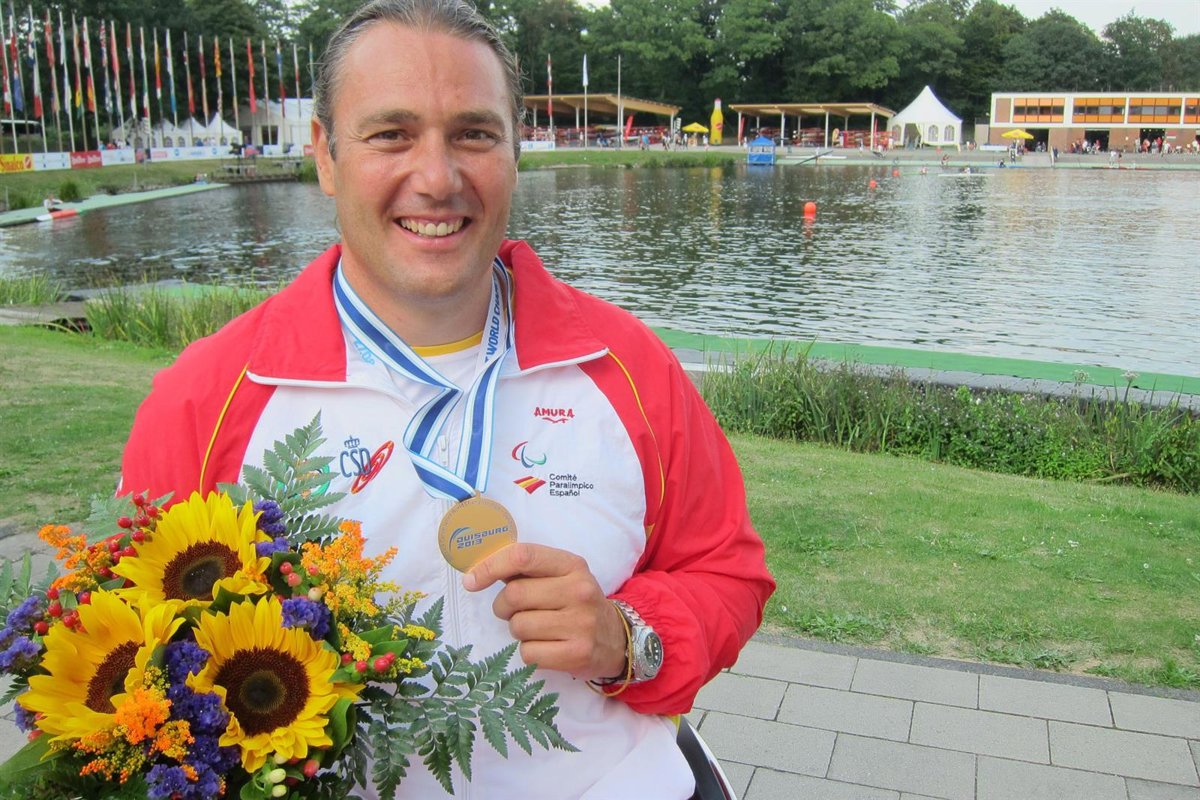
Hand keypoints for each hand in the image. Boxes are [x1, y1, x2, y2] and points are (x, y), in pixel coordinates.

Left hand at [462, 543, 626, 679]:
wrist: (615, 638)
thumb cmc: (575, 603)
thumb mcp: (561, 576)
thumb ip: (526, 569)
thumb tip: (477, 571)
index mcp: (572, 565)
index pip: (523, 556)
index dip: (490, 567)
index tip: (471, 580)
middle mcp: (579, 591)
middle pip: (514, 594)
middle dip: (503, 606)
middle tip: (514, 611)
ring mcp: (580, 623)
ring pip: (518, 626)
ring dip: (518, 630)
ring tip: (538, 629)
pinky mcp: (577, 654)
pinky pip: (528, 653)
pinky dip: (529, 652)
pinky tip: (547, 646)